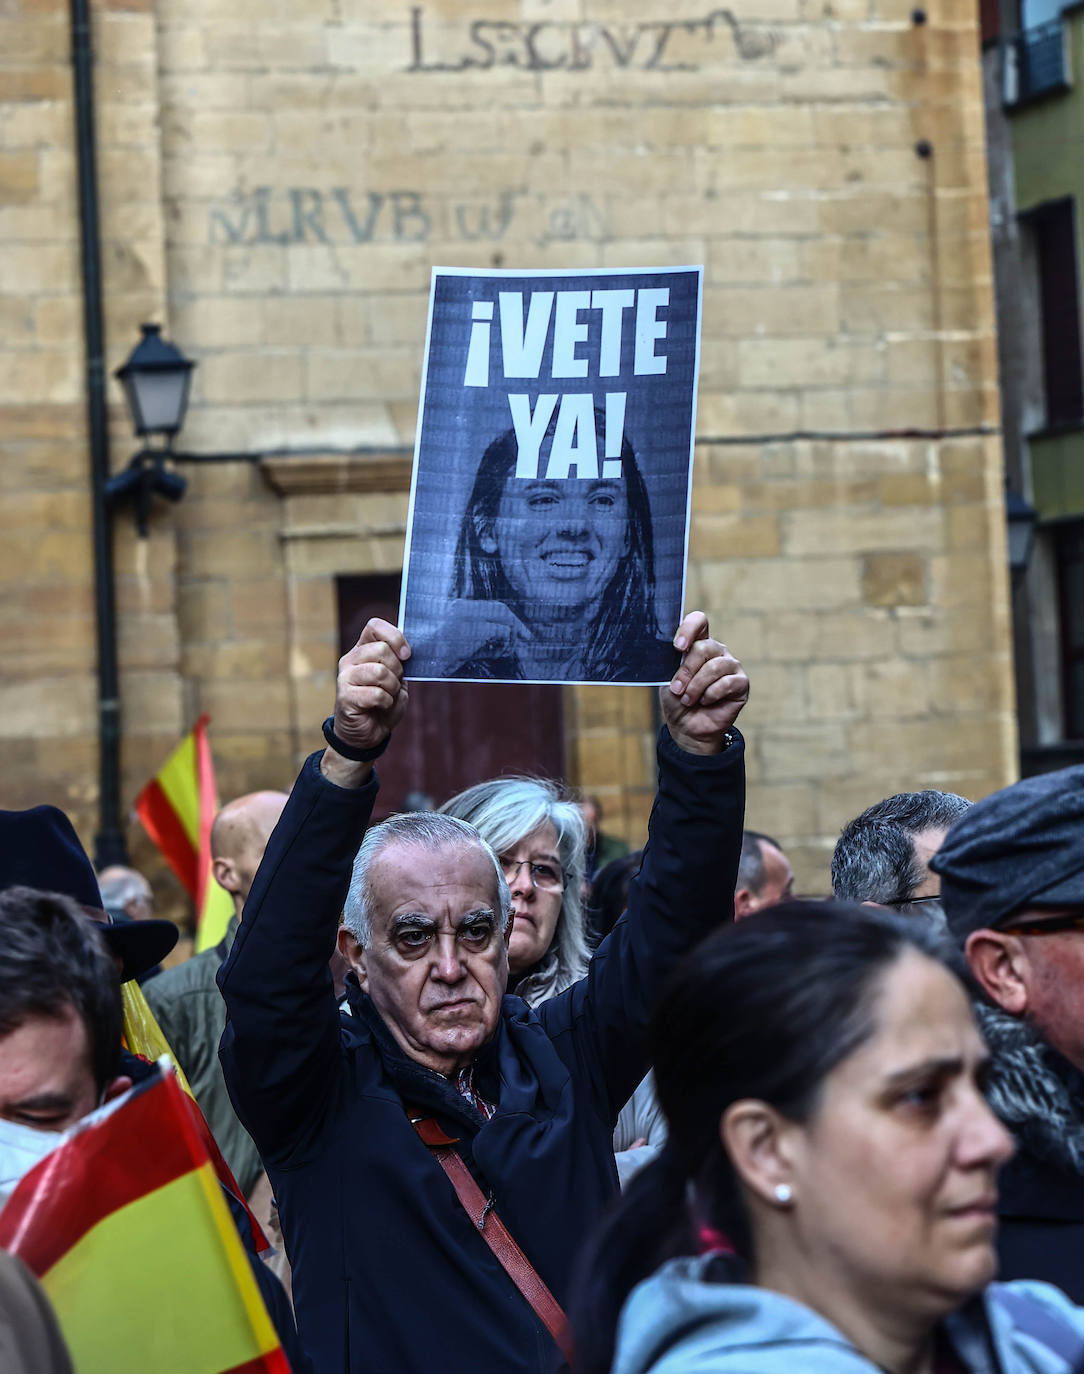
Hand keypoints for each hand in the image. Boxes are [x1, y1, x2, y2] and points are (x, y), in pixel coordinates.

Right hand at [324, 619, 409, 779]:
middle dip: (398, 669)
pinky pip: (376, 693)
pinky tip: (380, 706)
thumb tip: (406, 650)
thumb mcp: (396, 679)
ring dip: (392, 687)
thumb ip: (399, 662)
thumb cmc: (383, 704)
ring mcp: (344, 678)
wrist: (367, 734)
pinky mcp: (345, 697)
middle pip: (382, 649)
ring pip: (380, 671)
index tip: (406, 655)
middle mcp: (350, 660)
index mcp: (363, 650)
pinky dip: (386, 702)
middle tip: (394, 684)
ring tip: (387, 696)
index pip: (374, 626)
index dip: (395, 637)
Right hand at [427, 600, 533, 675]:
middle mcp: (465, 607)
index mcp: (459, 607)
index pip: (492, 606)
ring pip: (504, 618)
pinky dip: (506, 643)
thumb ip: (478, 635)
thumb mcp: (459, 642)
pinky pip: (503, 632)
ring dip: (512, 635)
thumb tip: (506, 635)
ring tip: (508, 649)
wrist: (423, 662)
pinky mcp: (475, 629)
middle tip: (527, 637)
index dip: (508, 618)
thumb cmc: (439, 657)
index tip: (519, 630)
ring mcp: (469, 616)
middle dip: (517, 624)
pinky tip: (501, 653)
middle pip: (501, 609)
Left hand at [660, 611, 748, 755]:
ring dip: (696, 686)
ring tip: (688, 700)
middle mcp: (717, 651)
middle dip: (686, 671)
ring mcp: (731, 666)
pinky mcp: (741, 683)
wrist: (687, 727)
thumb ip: (672, 663)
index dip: (689, 629)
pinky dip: (711, 694)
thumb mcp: (668, 679)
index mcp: (698, 644)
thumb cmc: (678, 700)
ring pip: (714, 666)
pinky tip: (705, 702)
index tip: (677, 647)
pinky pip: (726, 683)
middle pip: (704, 647)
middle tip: (677, 689)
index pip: (699, 621)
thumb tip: (675, 651)